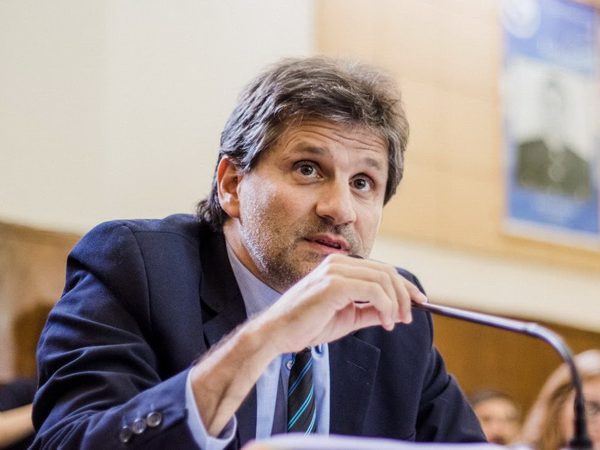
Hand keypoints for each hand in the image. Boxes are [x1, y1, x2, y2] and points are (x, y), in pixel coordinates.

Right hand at [253, 254, 427, 352]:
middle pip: (386, 271)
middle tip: (409, 317)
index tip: (419, 302)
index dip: (403, 285)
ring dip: (396, 303)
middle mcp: (338, 263)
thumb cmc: (306, 326)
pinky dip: (386, 306)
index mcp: (339, 267)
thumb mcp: (346, 318)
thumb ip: (370, 311)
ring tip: (394, 322)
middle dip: (404, 294)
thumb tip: (395, 312)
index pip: (380, 269)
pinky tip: (385, 321)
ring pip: (383, 279)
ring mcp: (335, 271)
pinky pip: (374, 290)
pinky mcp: (334, 284)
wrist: (277, 334)